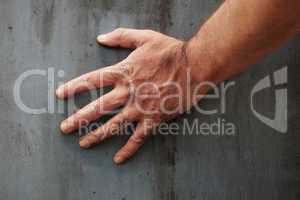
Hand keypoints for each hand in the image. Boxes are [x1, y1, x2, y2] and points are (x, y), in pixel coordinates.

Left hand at [56, 28, 205, 163]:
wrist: (195, 66)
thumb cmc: (170, 51)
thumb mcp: (145, 37)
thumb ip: (121, 36)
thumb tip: (100, 38)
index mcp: (124, 72)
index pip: (92, 80)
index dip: (74, 87)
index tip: (60, 94)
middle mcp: (128, 92)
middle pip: (98, 108)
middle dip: (79, 118)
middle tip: (64, 128)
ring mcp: (140, 108)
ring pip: (114, 125)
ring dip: (96, 136)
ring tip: (83, 144)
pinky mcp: (154, 119)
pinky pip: (138, 138)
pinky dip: (128, 149)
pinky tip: (118, 159)